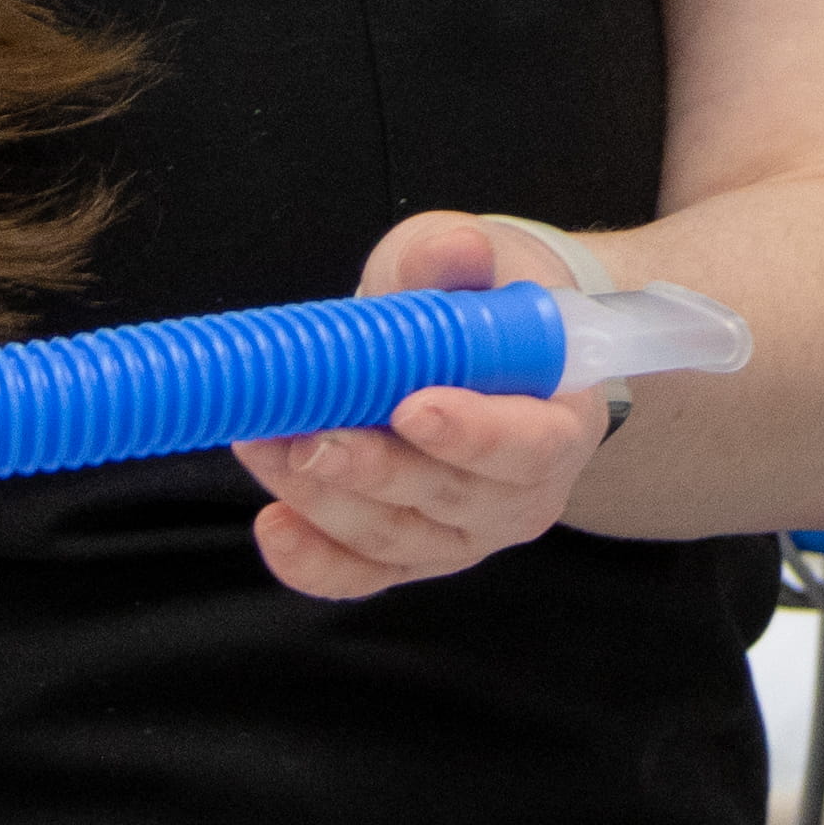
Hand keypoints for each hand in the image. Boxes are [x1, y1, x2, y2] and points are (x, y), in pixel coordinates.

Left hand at [231, 210, 614, 601]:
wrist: (471, 348)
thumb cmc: (478, 305)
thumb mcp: (472, 263)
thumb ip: (456, 257)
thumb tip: (454, 249)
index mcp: (558, 421)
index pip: (530, 446)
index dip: (473, 435)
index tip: (411, 408)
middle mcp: (518, 494)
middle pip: (450, 500)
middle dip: (372, 470)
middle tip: (309, 434)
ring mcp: (461, 533)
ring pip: (394, 537)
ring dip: (322, 498)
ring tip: (265, 444)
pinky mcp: (408, 556)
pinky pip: (360, 575)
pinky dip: (312, 560)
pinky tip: (274, 526)